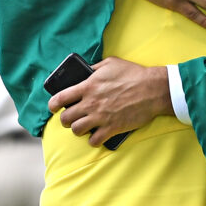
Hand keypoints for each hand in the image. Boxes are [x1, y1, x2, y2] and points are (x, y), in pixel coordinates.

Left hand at [48, 57, 171, 146]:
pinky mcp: (112, 128)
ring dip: (78, 129)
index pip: (60, 98)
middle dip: (66, 119)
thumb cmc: (133, 74)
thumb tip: (86, 71)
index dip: (52, 105)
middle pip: (65, 118)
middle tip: (72, 117)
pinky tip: (97, 135)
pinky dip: (93, 140)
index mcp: (88, 87)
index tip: (53, 107)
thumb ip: (94, 68)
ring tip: (84, 126)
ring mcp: (101, 117)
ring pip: (77, 130)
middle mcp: (91, 103)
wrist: (153, 89)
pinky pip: (94, 141)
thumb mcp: (111, 63)